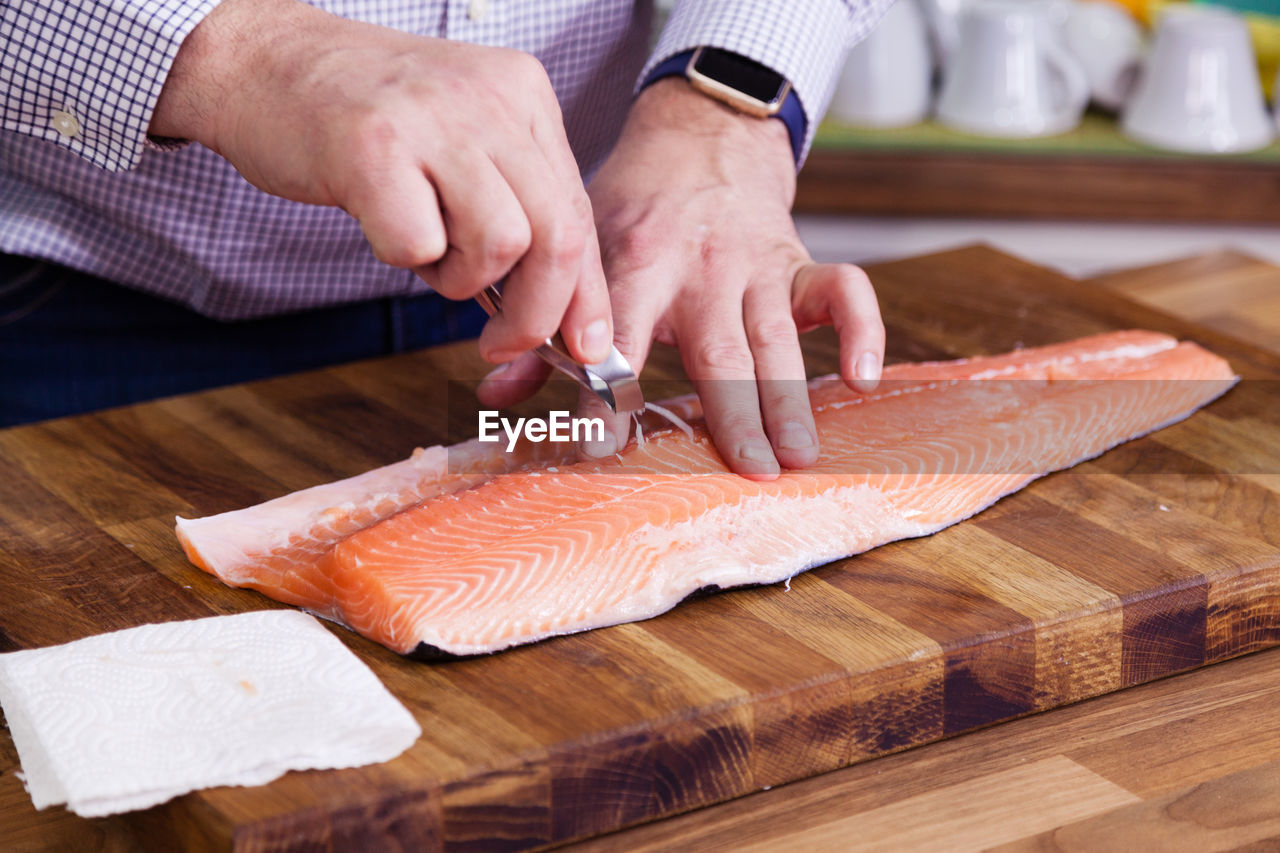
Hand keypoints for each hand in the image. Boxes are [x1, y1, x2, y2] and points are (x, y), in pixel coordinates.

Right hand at [150, 0, 612, 364]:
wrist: (263, 62)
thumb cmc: (363, 121)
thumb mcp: (462, 146)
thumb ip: (514, 207)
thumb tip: (560, 312)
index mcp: (523, 96)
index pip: (579, 211)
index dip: (584, 294)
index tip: (582, 347)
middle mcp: (491, 99)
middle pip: (558, 236)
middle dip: (538, 313)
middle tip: (501, 341)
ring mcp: (433, 119)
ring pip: (501, 244)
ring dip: (460, 279)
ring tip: (422, 248)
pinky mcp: (373, 146)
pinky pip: (420, 245)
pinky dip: (403, 258)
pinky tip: (380, 224)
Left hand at [483, 78, 883, 478]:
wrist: (700, 136)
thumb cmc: (633, 208)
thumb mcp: (582, 247)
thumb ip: (543, 326)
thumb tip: (493, 395)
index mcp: (636, 260)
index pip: (621, 332)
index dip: (611, 389)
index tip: (604, 445)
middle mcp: (700, 265)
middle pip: (719, 346)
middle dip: (734, 410)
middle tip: (752, 472)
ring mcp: (756, 264)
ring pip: (778, 337)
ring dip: (791, 398)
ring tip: (800, 456)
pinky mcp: (798, 261)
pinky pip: (843, 290)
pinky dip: (861, 329)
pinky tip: (864, 379)